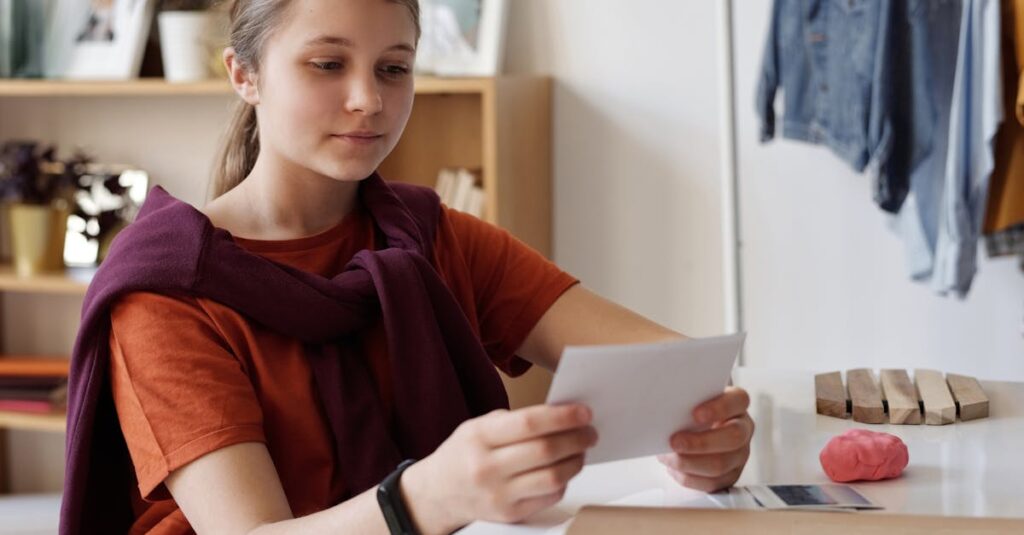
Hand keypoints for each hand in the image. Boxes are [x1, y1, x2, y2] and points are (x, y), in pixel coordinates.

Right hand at [401, 404, 597, 532]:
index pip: (528, 423)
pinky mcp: (509, 514)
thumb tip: (561, 415)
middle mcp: (486, 467)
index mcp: (479, 437)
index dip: (562, 417)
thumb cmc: (464, 454)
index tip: (583, 412)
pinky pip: (549, 496)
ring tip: (581, 450)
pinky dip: (564, 481)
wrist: (437, 493)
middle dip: (576, 438)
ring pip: (552, 477)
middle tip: (590, 431)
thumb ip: (515, 421)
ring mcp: (498, 494)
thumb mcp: (478, 427)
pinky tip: (565, 470)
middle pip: (545, 451)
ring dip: (575, 461)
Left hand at [657, 386, 753, 492]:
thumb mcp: (693, 400)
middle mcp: (743, 429)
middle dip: (700, 443)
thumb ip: (686, 401)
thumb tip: (666, 407)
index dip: (719, 408)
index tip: (695, 414)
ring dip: (688, 463)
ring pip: (721, 465)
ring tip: (668, 457)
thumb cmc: (693, 411)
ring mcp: (739, 454)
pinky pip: (711, 483)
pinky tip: (674, 468)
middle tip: (674, 441)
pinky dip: (688, 477)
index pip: (738, 401)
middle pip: (733, 437)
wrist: (694, 429)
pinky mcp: (730, 476)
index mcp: (737, 404)